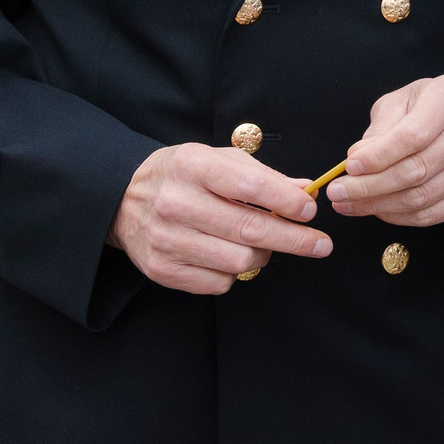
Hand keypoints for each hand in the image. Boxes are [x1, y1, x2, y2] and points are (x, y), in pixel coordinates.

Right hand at [107, 143, 328, 293]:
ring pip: (239, 261)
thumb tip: (306, 190)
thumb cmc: (182, 175)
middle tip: (321, 244)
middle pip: (250, 230)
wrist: (122, 199)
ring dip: (264, 254)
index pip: (250, 186)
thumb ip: (263, 175)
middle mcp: (176, 203)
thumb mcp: (218, 160)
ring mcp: (167, 240)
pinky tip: (230, 254)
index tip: (310, 210)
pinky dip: (235, 273)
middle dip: (295, 239)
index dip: (286, 201)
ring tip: (264, 242)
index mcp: (192, 166)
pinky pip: (219, 283)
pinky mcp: (162, 270)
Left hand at [324, 75, 443, 226]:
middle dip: (369, 187)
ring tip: (349, 204)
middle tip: (338, 192)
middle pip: (415, 172)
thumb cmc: (429, 107)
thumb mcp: (400, 100)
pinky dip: (398, 217)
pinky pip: (430, 216)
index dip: (378, 157)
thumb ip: (379, 129)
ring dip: (378, 205)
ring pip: (420, 198)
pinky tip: (377, 209)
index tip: (349, 167)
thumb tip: (357, 160)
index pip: (412, 137)